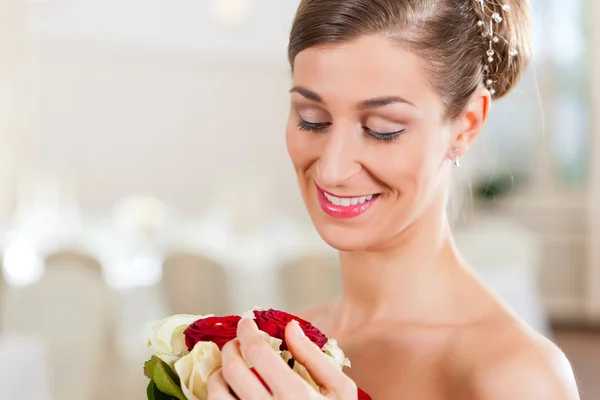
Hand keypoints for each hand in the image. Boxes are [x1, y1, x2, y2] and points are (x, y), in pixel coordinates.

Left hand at [207, 318, 357, 398]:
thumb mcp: (339, 389)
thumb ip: (314, 357)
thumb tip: (290, 327)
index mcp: (296, 395)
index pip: (258, 353)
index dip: (247, 331)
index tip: (247, 322)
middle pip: (232, 369)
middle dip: (231, 347)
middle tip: (238, 342)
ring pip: (217, 393)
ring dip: (219, 373)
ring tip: (231, 367)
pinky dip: (218, 395)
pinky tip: (229, 390)